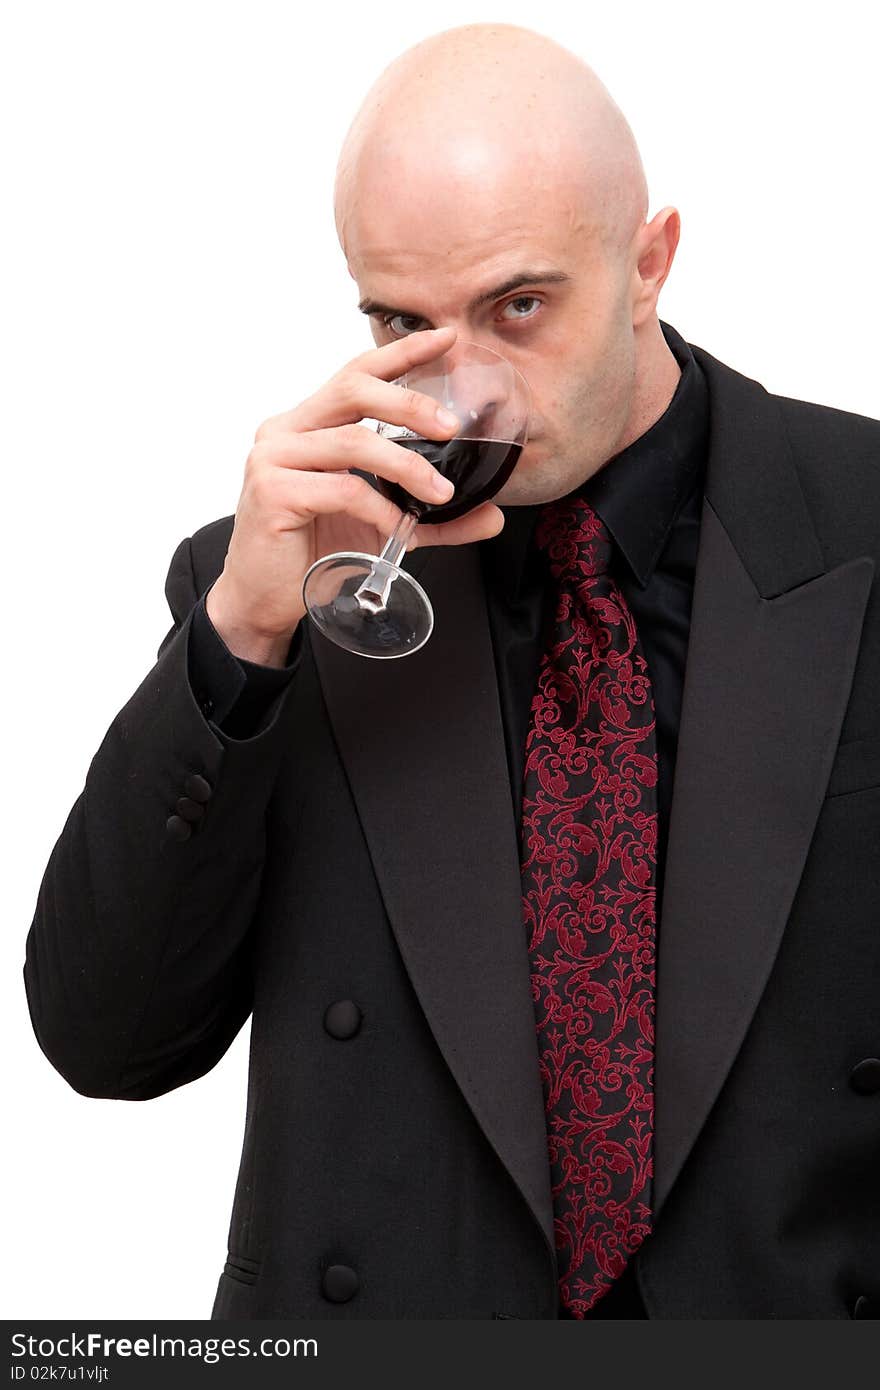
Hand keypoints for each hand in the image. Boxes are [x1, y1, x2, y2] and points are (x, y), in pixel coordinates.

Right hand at [206, 326, 504, 662]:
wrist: (265, 598)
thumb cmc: (315, 552)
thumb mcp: (383, 527)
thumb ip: (433, 517)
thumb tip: (492, 515)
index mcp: (308, 424)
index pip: (357, 375)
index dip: (401, 354)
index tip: (446, 338)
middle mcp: (286, 430)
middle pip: (353, 390)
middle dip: (408, 401)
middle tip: (451, 426)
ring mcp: (274, 458)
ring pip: (353, 441)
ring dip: (406, 467)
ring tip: (441, 493)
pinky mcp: (272, 492)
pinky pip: (341, 490)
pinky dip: (380, 509)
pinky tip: (399, 531)